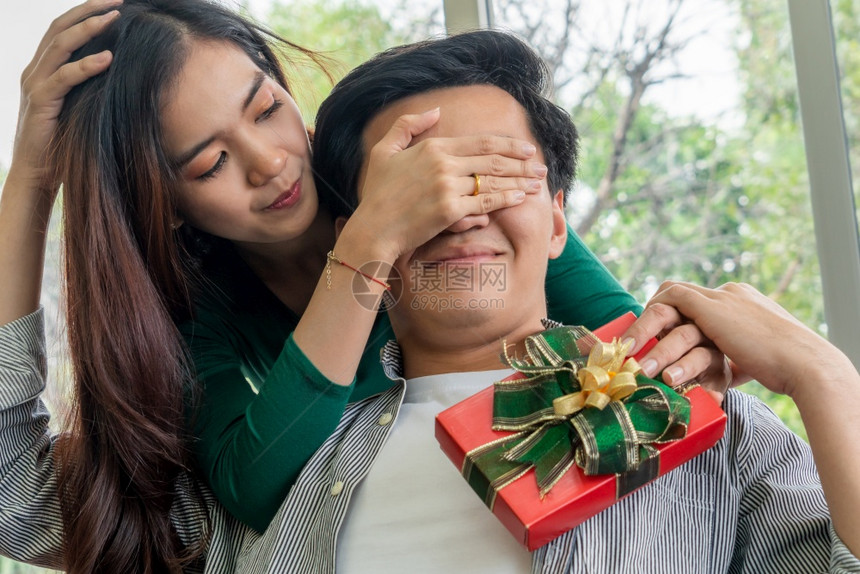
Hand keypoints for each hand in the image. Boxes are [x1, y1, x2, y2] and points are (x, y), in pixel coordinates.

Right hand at [10, 0, 119, 192]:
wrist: (37, 174)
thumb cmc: (64, 143)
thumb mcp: (80, 107)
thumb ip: (91, 87)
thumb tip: (123, 72)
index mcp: (43, 68)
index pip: (63, 28)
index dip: (86, 11)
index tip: (115, 3)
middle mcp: (35, 70)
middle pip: (60, 27)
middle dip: (89, 9)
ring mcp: (35, 84)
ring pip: (59, 45)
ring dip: (89, 28)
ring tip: (115, 17)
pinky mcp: (40, 103)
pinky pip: (63, 78)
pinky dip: (86, 66)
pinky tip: (108, 58)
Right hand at [350, 108, 545, 259]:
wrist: (374, 228)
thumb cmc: (378, 193)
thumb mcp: (385, 151)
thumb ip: (408, 125)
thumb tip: (436, 111)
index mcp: (433, 147)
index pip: (480, 143)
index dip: (508, 145)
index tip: (526, 148)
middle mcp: (443, 163)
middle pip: (493, 159)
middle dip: (521, 162)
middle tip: (540, 166)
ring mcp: (448, 187)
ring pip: (493, 180)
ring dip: (519, 181)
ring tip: (537, 182)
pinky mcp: (450, 211)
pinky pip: (486, 203)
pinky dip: (505, 199)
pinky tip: (520, 197)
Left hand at [623, 291, 733, 404]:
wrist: (701, 364)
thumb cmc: (665, 349)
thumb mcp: (653, 339)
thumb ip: (634, 343)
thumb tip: (598, 351)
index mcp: (676, 316)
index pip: (658, 314)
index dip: (641, 329)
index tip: (626, 347)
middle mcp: (696, 329)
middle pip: (681, 335)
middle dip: (660, 353)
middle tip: (643, 370)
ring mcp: (712, 350)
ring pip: (700, 355)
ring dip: (684, 367)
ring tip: (669, 379)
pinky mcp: (722, 372)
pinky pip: (719, 381)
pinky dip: (712, 390)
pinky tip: (707, 398)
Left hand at [633, 281, 851, 399]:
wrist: (804, 363)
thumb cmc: (785, 370)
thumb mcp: (751, 359)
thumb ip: (731, 361)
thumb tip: (712, 382)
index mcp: (742, 303)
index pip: (698, 302)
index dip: (674, 319)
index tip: (658, 339)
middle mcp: (729, 294)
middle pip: (679, 296)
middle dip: (652, 319)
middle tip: (633, 341)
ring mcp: (721, 297)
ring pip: (669, 300)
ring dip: (645, 327)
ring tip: (631, 353)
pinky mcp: (713, 307)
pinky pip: (670, 302)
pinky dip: (650, 318)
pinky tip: (638, 342)